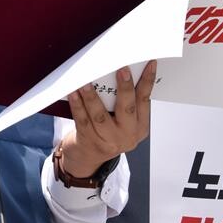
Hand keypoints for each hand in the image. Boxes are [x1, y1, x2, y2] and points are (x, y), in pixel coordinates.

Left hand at [59, 61, 155, 177]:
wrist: (88, 158)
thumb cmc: (106, 132)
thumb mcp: (123, 122)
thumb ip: (125, 103)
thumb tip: (119, 71)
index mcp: (139, 127)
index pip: (145, 100)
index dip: (147, 81)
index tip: (149, 64)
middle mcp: (126, 135)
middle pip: (127, 108)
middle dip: (125, 87)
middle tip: (122, 69)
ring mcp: (107, 139)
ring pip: (100, 115)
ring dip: (93, 96)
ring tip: (86, 82)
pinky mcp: (88, 140)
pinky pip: (82, 120)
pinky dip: (77, 105)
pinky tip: (73, 93)